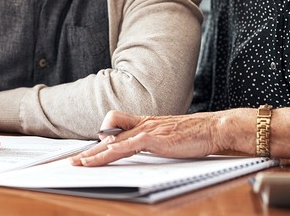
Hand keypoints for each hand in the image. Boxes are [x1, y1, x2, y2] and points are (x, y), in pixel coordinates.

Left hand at [70, 110, 223, 166]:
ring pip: (114, 141)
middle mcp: (144, 124)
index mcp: (147, 124)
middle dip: (91, 150)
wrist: (214, 127)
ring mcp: (149, 130)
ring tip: (82, 164)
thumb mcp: (171, 137)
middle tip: (75, 161)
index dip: (101, 140)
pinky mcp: (155, 138)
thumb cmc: (196, 134)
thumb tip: (146, 150)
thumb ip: (156, 142)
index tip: (89, 152)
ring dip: (96, 154)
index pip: (116, 129)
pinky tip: (104, 157)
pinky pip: (128, 145)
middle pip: (109, 136)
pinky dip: (113, 151)